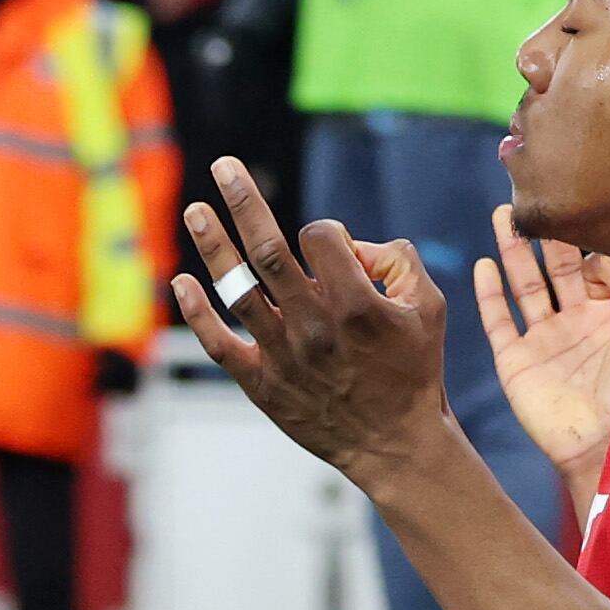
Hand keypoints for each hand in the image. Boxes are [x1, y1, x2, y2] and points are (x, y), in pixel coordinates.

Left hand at [173, 155, 451, 480]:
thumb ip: (397, 259)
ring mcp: (284, 356)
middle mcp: (315, 327)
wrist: (395, 445)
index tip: (334, 245)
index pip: (320, 238)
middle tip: (224, 165)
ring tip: (195, 210)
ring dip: (213, 246)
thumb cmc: (414, 370)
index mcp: (357, 305)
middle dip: (244, 201)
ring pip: (238, 290)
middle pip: (268, 250)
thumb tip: (348, 243)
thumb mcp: (430, 308)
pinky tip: (180, 282)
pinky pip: (219, 344)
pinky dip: (197, 312)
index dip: (325, 231)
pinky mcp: (263, 384)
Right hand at [471, 203, 609, 511]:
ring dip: (513, 252)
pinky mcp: (517, 363)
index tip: (584, 206)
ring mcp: (544, 342)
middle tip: (536, 197)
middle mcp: (576, 325)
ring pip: (524, 286)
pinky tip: (484, 265)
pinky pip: (499, 322)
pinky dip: (489, 295)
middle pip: (555, 268)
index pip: (594, 267)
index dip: (588, 240)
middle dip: (546, 234)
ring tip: (504, 215)